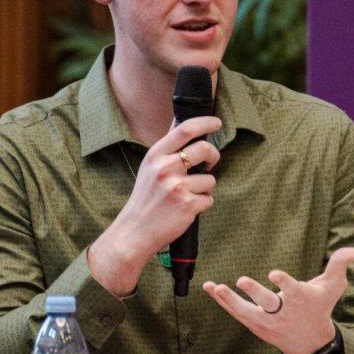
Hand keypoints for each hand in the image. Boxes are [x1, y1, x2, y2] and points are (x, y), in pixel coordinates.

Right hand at [88, 116, 221, 296]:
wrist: (136, 230)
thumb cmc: (146, 198)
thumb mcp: (150, 167)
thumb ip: (167, 147)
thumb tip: (182, 123)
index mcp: (156, 155)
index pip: (185, 129)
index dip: (205, 123)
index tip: (217, 122)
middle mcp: (165, 168)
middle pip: (205, 149)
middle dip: (214, 155)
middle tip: (211, 162)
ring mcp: (176, 187)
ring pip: (210, 179)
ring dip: (205, 188)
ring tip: (187, 196)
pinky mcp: (187, 205)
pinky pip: (209, 198)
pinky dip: (202, 204)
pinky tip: (187, 209)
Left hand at [201, 247, 353, 353]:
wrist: (309, 342)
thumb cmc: (320, 307)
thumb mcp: (333, 286)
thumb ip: (340, 265)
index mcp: (301, 300)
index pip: (292, 290)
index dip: (284, 282)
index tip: (274, 274)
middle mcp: (283, 312)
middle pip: (268, 303)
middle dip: (255, 292)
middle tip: (241, 280)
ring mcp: (267, 320)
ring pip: (247, 311)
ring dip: (230, 300)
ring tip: (216, 287)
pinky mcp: (255, 324)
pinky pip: (236, 312)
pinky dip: (222, 301)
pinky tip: (209, 287)